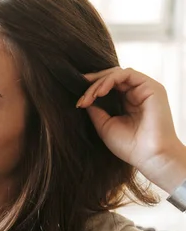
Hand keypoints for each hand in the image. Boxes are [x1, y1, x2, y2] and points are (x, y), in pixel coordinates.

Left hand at [77, 67, 185, 193]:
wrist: (149, 156)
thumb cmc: (129, 145)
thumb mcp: (105, 126)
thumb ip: (96, 111)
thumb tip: (83, 99)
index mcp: (128, 101)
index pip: (109, 87)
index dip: (92, 89)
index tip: (79, 101)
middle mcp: (137, 93)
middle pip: (111, 78)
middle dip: (93, 85)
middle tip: (80, 97)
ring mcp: (145, 88)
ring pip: (117, 74)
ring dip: (99, 83)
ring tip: (89, 97)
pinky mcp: (151, 86)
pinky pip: (126, 74)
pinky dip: (110, 80)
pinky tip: (100, 92)